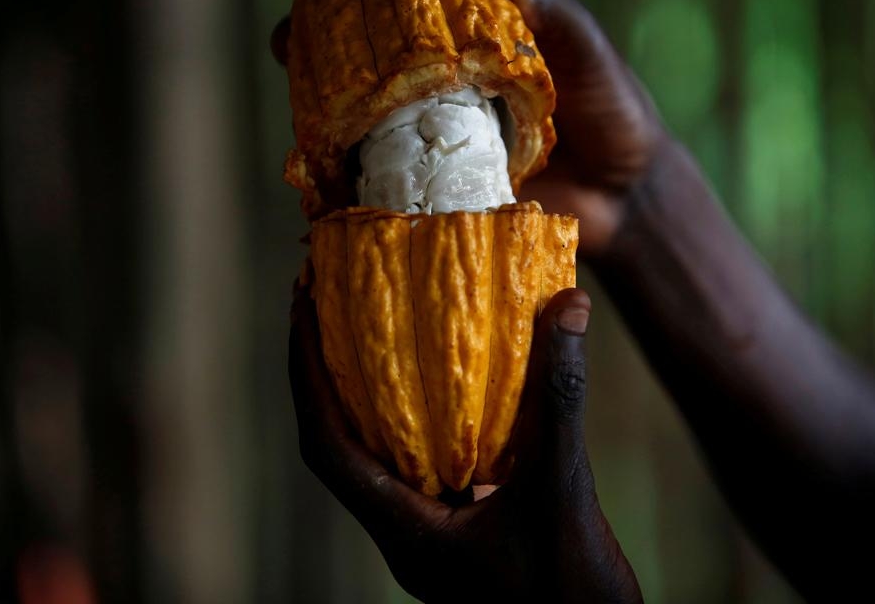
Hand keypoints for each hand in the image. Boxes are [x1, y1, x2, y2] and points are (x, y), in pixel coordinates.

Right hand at [272, 0, 666, 259]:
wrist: (623, 191)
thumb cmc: (610, 106)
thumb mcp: (587, 51)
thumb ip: (553, 9)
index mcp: (468, 23)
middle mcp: (438, 69)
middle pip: (359, 35)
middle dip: (312, 22)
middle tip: (290, 32)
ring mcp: (429, 122)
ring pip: (355, 98)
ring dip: (312, 90)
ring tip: (294, 87)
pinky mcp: (433, 175)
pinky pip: (378, 165)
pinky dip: (343, 162)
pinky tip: (317, 160)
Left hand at [290, 285, 641, 603]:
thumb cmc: (574, 590)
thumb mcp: (564, 486)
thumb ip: (558, 399)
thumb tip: (566, 305)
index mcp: (405, 530)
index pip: (325, 444)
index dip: (304, 372)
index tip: (300, 306)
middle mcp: (406, 532)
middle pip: (340, 443)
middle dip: (324, 371)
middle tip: (326, 300)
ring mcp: (431, 534)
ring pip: (380, 455)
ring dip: (368, 394)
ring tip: (372, 328)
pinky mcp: (460, 531)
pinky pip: (422, 464)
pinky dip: (420, 419)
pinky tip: (447, 388)